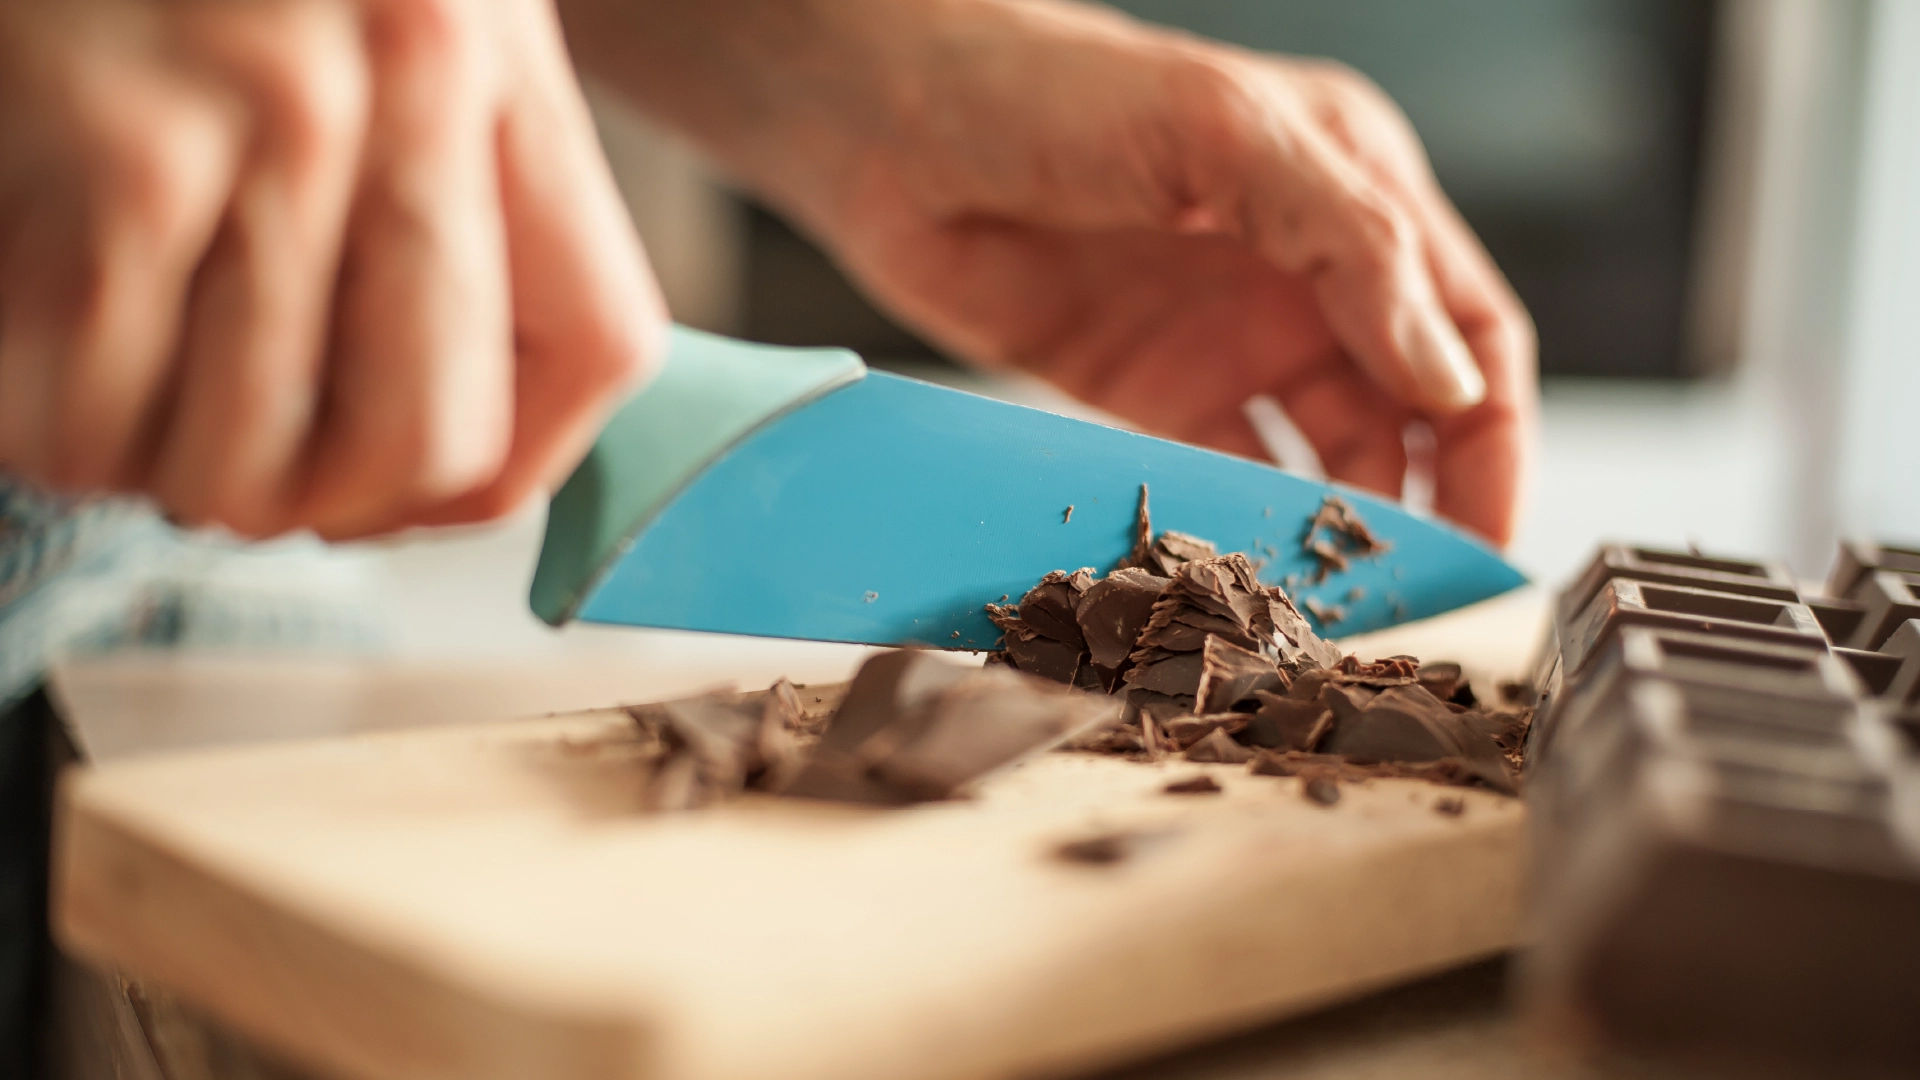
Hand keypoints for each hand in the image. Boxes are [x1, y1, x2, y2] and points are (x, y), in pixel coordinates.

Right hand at [0, 0, 664, 539]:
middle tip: (258, 477)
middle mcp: (403, 95)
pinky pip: (91, 405)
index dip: (514, 466)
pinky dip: (61, 438)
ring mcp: (254, 126)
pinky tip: (50, 383)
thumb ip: (458, 180)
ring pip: (248, 453)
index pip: (596, 346)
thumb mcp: (411, 10)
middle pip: (420, 434)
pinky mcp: (106, 154)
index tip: (427, 484)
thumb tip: (453, 432)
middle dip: (330, 506)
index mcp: (500, 68)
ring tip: (139, 421)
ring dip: (177, 479)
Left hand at [562, 0, 1534, 544]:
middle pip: (1410, 410)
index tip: (1494, 529)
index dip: (1493, 435)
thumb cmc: (1050, 86)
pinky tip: (1264, 569)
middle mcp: (1306, 272)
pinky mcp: (1156, 390)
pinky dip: (1258, 523)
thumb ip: (1350, 243)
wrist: (889, 125)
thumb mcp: (1228, 133)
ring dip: (1347, 523)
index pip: (1464, 330)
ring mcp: (1230, 336)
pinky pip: (1232, 471)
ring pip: (1326, 452)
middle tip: (1433, 594)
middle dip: (1435, 501)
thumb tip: (1448, 379)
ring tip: (1351, 599)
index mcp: (1354, 192)